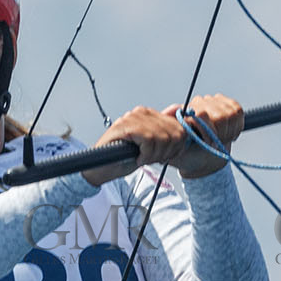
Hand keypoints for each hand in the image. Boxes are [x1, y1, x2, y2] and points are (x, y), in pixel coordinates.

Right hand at [80, 105, 195, 186]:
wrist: (100, 168)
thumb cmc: (123, 158)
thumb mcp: (150, 148)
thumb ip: (165, 136)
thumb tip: (181, 126)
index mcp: (149, 115)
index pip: (179, 127)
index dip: (177, 147)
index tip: (165, 157)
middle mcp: (142, 112)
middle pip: (174, 133)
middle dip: (167, 152)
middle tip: (154, 160)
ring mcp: (134, 118)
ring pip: (163, 138)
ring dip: (155, 155)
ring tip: (144, 160)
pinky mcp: (128, 127)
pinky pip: (150, 140)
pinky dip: (146, 155)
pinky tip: (138, 159)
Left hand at [170, 95, 242, 177]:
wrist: (203, 159)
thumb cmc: (188, 157)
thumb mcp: (175, 150)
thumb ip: (173, 133)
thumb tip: (174, 109)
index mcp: (184, 113)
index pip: (202, 115)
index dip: (210, 132)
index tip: (209, 144)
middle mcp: (198, 103)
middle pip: (220, 116)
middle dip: (221, 135)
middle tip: (215, 144)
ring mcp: (213, 102)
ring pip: (231, 114)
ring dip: (229, 132)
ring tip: (220, 139)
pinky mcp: (227, 104)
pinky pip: (238, 111)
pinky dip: (237, 126)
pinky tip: (228, 133)